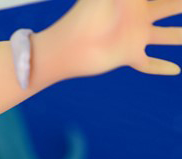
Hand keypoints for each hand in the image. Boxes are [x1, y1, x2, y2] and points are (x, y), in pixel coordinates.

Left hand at [56, 0, 181, 76]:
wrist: (69, 45)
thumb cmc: (86, 11)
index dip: (173, 0)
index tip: (179, 2)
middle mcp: (139, 16)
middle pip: (170, 7)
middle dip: (180, 6)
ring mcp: (135, 37)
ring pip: (166, 37)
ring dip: (179, 36)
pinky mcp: (129, 56)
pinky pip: (149, 64)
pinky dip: (161, 67)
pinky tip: (175, 70)